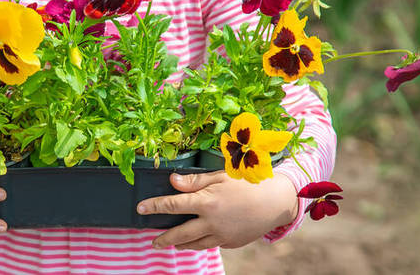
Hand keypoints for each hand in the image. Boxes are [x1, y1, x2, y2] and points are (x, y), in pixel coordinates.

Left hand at [137, 171, 297, 249]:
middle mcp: (211, 222)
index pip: (172, 205)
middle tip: (154, 241)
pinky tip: (199, 239)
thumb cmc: (249, 182)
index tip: (140, 209)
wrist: (278, 201)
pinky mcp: (232, 243)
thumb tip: (172, 181)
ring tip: (173, 243)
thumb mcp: (221, 176)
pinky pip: (213, 244)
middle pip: (180, 233)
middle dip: (164, 238)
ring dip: (182, 244)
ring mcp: (222, 236)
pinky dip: (203, 242)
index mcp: (206, 202)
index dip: (153, 207)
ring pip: (195, 244)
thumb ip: (195, 181)